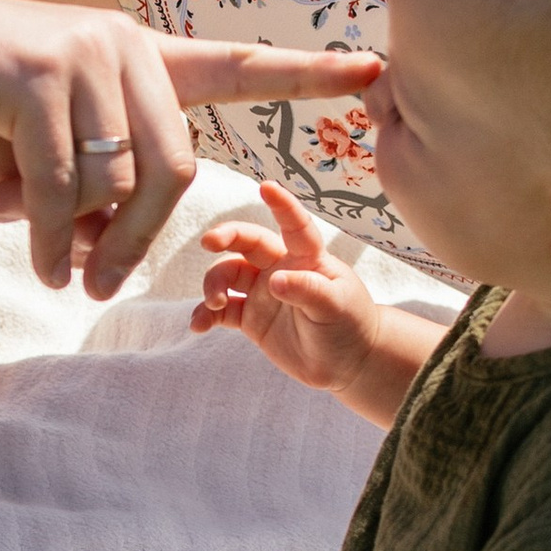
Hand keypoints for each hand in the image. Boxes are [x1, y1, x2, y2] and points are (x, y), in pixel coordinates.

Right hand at [0, 0, 379, 297]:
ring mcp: (82, 54)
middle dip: (146, 241)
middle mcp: (121, 46)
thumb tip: (105, 242)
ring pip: (122, 183)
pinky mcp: (36, 74)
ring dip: (90, 245)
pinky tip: (38, 256)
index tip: (375, 71)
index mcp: (133, 56)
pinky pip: (67, 185)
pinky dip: (55, 236)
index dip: (305, 74)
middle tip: (105, 287)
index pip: (234, 65)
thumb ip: (79, 188)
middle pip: (177, 168)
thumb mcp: (28, 155)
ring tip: (57, 270)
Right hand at [192, 183, 385, 392]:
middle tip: (209, 243)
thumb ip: (308, 290)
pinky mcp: (250, 318)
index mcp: (307, 259)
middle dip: (226, 237)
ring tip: (216, 305)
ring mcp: (262, 292)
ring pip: (227, 275)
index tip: (266, 187)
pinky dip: (206, 316)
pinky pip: (220, 311)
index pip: (293, 226)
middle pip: (247, 243)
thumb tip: (274, 281)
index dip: (281, 205)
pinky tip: (198, 326)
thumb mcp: (336, 307)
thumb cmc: (351, 326)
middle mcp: (280, 268)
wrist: (346, 363)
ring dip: (213, 285)